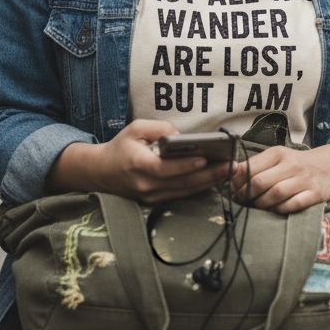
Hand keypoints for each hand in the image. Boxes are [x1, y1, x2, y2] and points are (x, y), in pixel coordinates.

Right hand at [50, 119, 231, 203]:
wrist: (100, 172)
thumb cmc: (120, 147)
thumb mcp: (136, 128)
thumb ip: (160, 128)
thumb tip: (183, 137)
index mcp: (138, 165)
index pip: (165, 168)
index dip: (186, 165)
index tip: (205, 158)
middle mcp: (144, 185)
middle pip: (181, 183)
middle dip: (208, 174)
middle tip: (230, 166)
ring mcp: (149, 197)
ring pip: (184, 191)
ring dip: (208, 182)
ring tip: (228, 171)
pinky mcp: (153, 202)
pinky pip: (180, 195)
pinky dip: (198, 187)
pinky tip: (214, 179)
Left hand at [230, 142, 329, 213]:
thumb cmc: (296, 165)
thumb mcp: (276, 159)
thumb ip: (255, 166)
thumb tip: (231, 180)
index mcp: (278, 153)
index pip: (250, 168)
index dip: (238, 183)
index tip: (234, 191)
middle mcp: (291, 164)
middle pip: (260, 182)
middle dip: (247, 196)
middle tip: (244, 203)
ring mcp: (304, 179)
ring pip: (275, 194)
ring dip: (262, 205)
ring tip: (258, 207)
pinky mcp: (315, 194)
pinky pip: (293, 205)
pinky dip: (281, 209)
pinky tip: (276, 210)